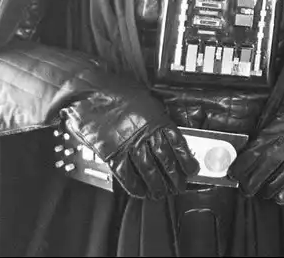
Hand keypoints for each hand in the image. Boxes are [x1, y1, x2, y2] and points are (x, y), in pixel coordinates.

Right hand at [62, 81, 198, 199]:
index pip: (178, 144)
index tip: (191, 169)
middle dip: (175, 177)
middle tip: (179, 187)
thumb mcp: (146, 99)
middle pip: (166, 161)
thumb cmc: (118, 90)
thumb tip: (166, 128)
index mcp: (158, 120)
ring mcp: (129, 146)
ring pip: (148, 171)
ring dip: (157, 185)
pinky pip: (126, 175)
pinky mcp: (112, 154)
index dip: (186, 159)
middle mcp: (146, 135)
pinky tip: (140, 192)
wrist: (91, 92)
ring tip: (162, 193)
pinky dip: (134, 186)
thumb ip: (157, 115)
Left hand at [228, 115, 283, 204]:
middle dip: (251, 181)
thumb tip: (253, 147)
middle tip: (245, 187)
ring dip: (267, 189)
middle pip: (264, 167)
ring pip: (281, 178)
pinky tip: (280, 196)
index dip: (241, 165)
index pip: (253, 151)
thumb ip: (271, 130)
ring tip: (261, 192)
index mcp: (280, 126)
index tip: (234, 172)